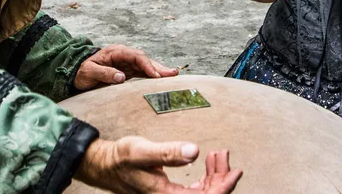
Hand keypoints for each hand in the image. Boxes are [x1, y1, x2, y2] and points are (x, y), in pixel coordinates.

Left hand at [73, 45, 178, 90]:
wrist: (76, 71)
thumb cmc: (82, 71)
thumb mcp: (89, 72)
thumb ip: (104, 73)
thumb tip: (122, 77)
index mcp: (116, 52)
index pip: (136, 56)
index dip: (147, 65)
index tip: (155, 75)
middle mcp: (124, 56)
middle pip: (144, 60)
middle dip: (159, 67)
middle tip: (173, 73)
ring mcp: (126, 63)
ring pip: (146, 66)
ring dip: (159, 71)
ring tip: (174, 76)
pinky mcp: (127, 71)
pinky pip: (142, 73)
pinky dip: (152, 77)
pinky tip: (162, 81)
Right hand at [76, 137, 242, 193]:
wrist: (106, 165)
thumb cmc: (121, 159)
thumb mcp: (143, 151)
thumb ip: (168, 153)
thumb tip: (194, 151)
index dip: (223, 187)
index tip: (235, 172)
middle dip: (221, 178)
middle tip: (225, 156)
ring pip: (202, 193)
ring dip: (214, 176)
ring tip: (218, 156)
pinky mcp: (169, 191)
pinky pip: (194, 189)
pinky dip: (205, 177)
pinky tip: (208, 164)